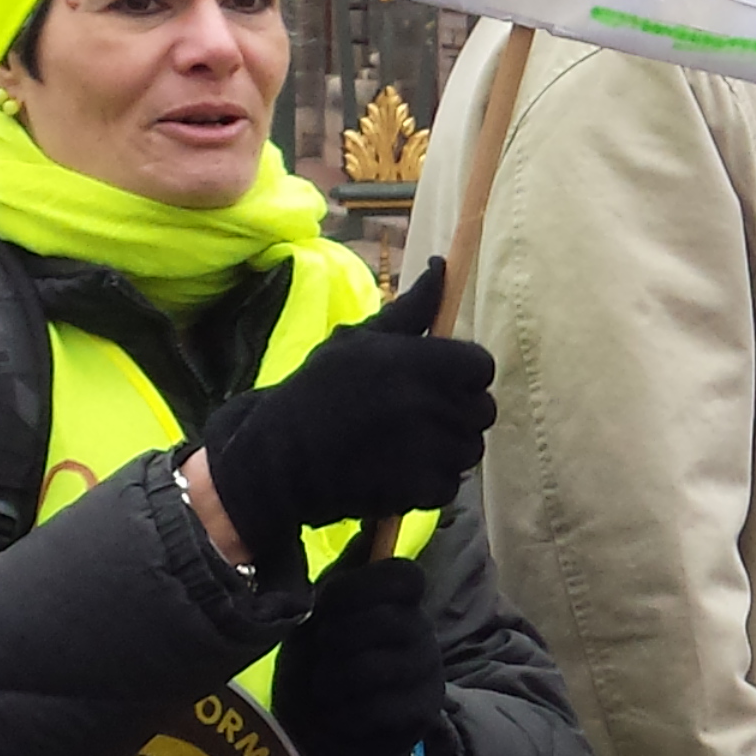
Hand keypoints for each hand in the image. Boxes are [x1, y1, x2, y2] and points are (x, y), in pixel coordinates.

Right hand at [195, 259, 495, 580]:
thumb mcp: (358, 342)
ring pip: (469, 449)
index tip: (439, 385)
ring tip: (403, 448)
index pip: (481, 366)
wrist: (273, 459)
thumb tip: (440, 266)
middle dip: (456, 415)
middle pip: (481, 410)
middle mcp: (426, 401)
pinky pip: (451, 485)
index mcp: (415, 361)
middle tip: (414, 419)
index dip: (464, 377)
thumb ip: (410, 310)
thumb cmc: (316, 392)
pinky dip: (429, 485)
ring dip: (445, 452)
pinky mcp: (419, 488)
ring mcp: (426, 448)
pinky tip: (396, 474)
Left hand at [271, 555, 450, 755]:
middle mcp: (422, 632)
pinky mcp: (421, 713)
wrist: (324, 734)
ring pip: (370, 667)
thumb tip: (372, 526)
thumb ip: (345, 574)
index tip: (328, 606)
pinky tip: (340, 716)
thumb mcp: (321, 613)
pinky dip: (343, 715)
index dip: (358, 588)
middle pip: (379, 621)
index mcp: (401, 602)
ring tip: (326, 689)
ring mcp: (427, 673)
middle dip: (332, 642)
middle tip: (321, 657)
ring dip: (331, 682)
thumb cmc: (318, 665)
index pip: (403, 576)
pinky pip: (374, 708)